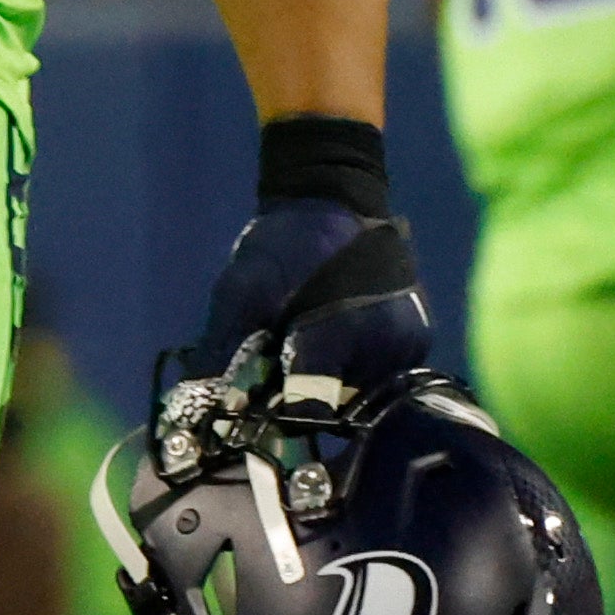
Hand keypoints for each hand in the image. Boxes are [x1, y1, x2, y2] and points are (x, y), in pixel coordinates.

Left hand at [184, 197, 429, 412]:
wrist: (332, 200)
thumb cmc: (281, 245)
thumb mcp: (240, 292)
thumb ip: (222, 352)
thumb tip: (193, 409)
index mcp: (340, 332)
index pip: (309, 407)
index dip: (277, 413)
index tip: (257, 404)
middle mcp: (386, 347)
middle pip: (338, 408)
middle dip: (304, 396)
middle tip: (283, 365)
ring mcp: (409, 346)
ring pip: (362, 396)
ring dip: (333, 385)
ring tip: (310, 349)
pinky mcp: (420, 342)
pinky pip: (384, 378)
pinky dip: (356, 370)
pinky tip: (335, 346)